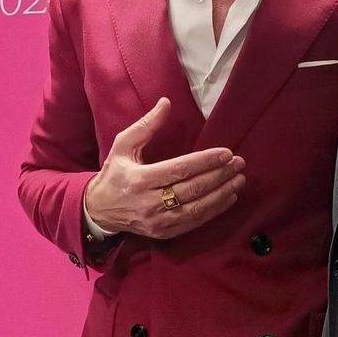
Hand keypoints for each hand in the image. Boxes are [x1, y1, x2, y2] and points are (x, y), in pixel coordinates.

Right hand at [84, 98, 245, 238]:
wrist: (98, 211)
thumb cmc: (114, 174)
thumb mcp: (123, 145)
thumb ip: (146, 125)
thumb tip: (166, 102)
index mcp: (140, 179)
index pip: (180, 169)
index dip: (205, 161)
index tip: (226, 153)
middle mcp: (149, 202)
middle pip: (192, 188)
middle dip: (219, 175)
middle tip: (239, 163)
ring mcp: (157, 221)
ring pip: (197, 208)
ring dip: (222, 193)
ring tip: (239, 179)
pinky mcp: (163, 233)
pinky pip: (194, 223)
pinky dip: (214, 211)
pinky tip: (228, 198)